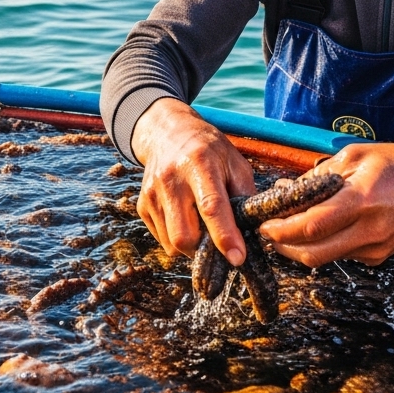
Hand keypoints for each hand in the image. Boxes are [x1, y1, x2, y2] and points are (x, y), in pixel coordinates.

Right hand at [130, 98, 256, 264]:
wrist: (167, 134)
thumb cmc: (209, 149)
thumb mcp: (234, 162)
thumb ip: (244, 193)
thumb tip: (252, 229)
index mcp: (199, 164)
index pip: (211, 206)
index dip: (225, 235)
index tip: (237, 258)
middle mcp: (171, 180)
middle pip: (184, 235)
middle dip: (205, 249)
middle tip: (219, 243)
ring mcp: (152, 194)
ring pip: (172, 243)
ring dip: (192, 247)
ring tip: (203, 229)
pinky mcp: (141, 205)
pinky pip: (161, 240)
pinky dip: (177, 240)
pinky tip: (187, 221)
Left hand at [257, 143, 393, 267]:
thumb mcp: (358, 155)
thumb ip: (321, 175)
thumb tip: (288, 188)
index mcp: (361, 201)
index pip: (310, 226)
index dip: (280, 230)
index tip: (263, 223)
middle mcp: (368, 230)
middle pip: (312, 254)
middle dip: (283, 247)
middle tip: (268, 232)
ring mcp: (375, 248)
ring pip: (325, 258)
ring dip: (300, 246)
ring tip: (288, 225)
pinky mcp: (379, 256)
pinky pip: (342, 254)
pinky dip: (324, 244)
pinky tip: (319, 226)